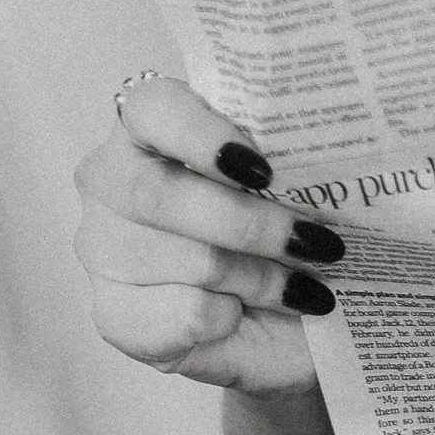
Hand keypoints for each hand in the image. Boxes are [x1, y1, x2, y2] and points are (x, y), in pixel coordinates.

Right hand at [73, 77, 338, 391]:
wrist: (286, 325)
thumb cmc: (284, 242)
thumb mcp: (297, 193)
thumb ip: (294, 166)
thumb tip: (331, 172)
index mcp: (152, 128)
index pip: (153, 109)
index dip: (202, 135)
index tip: (263, 169)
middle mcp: (111, 181)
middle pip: (158, 194)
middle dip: (251, 225)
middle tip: (320, 243)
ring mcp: (103, 249)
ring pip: (185, 260)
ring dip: (260, 278)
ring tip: (303, 287)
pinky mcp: (114, 315)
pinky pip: (182, 315)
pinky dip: (230, 317)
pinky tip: (245, 313)